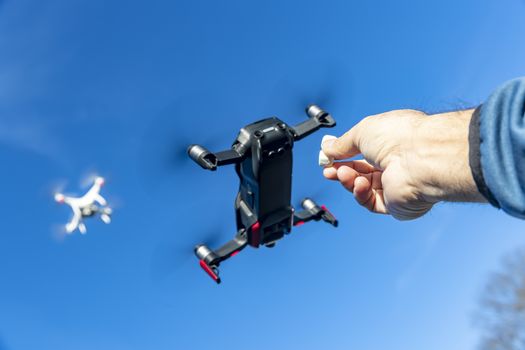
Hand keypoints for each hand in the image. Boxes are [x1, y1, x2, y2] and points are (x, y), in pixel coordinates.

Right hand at [321, 109, 484, 219]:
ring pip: (364, 187)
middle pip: (362, 171)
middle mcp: (397, 163)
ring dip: (350, 180)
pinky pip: (371, 202)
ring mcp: (397, 184)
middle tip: (327, 169)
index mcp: (393, 141)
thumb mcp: (361, 132)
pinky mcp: (397, 204)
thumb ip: (342, 143)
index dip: (345, 155)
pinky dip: (361, 194)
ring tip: (343, 174)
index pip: (364, 151)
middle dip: (342, 170)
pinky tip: (359, 184)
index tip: (328, 157)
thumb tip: (327, 148)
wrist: (420, 158)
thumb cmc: (400, 137)